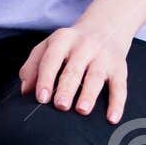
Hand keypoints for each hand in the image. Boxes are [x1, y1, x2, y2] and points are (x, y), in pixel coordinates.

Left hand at [19, 20, 133, 122]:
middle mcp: (84, 46)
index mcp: (62, 39)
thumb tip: (25, 91)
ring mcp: (103, 56)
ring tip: (82, 110)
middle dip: (67, 88)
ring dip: (89, 93)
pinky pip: (120, 86)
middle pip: (74, 69)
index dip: (45, 78)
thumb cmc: (70, 45)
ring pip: (96, 76)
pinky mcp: (119, 67)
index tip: (41, 97)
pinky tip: (112, 118)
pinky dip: (117, 103)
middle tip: (60, 106)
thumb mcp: (49, 47)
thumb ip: (33, 66)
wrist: (105, 26)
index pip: (52, 59)